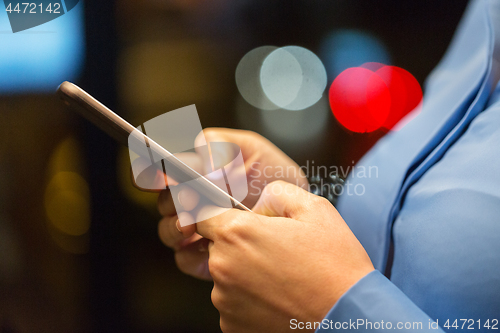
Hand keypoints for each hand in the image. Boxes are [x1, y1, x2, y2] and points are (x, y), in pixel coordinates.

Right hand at [157, 128, 307, 279]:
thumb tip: (201, 167)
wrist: (295, 208)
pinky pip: (184, 258)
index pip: (159, 169)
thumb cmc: (271, 173)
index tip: (162, 173)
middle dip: (173, 199)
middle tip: (190, 197)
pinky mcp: (204, 256)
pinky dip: (192, 253)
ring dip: (176, 227)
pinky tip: (209, 245)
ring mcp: (195, 228)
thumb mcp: (251, 149)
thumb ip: (220, 146)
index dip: (152, 170)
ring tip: (194, 223)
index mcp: (194, 171)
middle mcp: (189, 200)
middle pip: (162, 201)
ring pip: (167, 231)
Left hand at [195, 181, 373, 332]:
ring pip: (226, 275)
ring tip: (282, 277)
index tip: (234, 221)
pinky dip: (250, 298)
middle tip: (276, 251)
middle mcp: (223, 267)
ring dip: (246, 273)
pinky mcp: (232, 326)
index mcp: (237, 233)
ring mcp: (225, 300)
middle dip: (241, 244)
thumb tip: (259, 201)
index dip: (219, 215)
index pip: (203, 215)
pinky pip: (234, 302)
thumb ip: (277, 192)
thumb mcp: (314, 208)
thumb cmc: (334, 263)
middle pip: (218, 246)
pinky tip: (278, 297)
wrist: (349, 315)